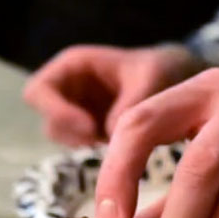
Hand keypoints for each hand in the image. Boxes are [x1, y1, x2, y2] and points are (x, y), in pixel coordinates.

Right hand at [22, 45, 203, 145]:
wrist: (180, 80)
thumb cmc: (163, 69)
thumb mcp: (152, 78)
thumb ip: (131, 103)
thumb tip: (110, 134)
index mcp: (73, 66)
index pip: (38, 91)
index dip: (56, 111)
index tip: (90, 127)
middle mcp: (67, 89)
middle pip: (48, 118)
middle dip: (72, 133)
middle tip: (104, 139)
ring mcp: (75, 112)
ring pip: (61, 137)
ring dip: (85, 143)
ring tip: (119, 140)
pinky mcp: (87, 131)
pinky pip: (79, 147)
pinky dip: (97, 151)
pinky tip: (122, 145)